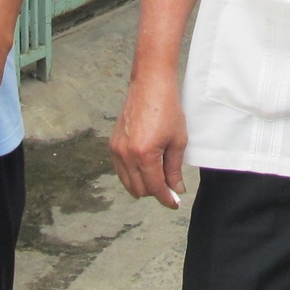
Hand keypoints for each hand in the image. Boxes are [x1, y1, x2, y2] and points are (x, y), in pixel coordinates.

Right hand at [110, 71, 187, 208]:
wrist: (150, 86)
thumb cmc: (167, 109)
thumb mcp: (177, 141)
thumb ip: (174, 169)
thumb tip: (175, 189)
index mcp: (144, 154)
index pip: (154, 187)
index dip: (166, 198)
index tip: (174, 203)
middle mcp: (126, 155)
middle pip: (139, 189)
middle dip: (155, 192)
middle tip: (169, 188)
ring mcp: (116, 150)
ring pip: (127, 182)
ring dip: (143, 185)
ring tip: (159, 178)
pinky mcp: (112, 144)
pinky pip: (121, 170)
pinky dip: (132, 174)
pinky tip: (145, 168)